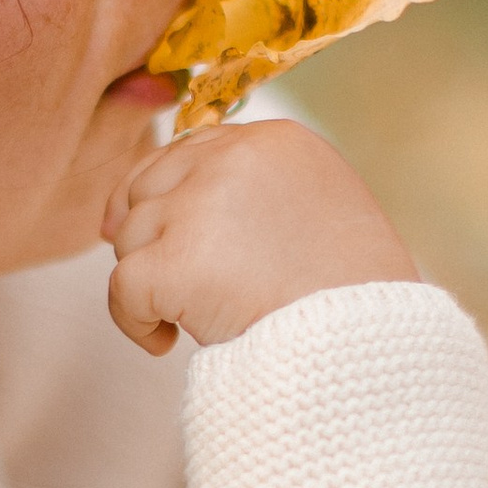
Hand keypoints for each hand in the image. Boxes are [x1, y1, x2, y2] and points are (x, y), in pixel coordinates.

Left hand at [104, 121, 417, 356]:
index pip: (189, 153)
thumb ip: (251, 193)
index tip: (171, 242)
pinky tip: (164, 343)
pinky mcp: (175, 261)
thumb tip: (128, 207)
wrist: (367, 346)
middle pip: (148, 189)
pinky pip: (120, 287)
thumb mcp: (319, 212)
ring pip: (130, 238)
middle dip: (154, 238)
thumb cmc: (350, 295)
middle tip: (179, 287)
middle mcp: (232, 160)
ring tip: (189, 319)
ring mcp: (199, 208)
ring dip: (149, 281)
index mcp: (274, 141)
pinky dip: (133, 321)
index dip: (170, 199)